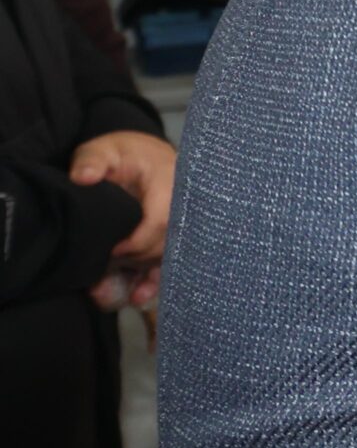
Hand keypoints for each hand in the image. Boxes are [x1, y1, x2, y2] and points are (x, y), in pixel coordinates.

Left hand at [70, 130, 176, 307]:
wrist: (146, 154)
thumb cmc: (125, 153)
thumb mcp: (105, 149)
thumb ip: (93, 160)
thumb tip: (82, 177)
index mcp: (170, 185)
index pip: (159, 221)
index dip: (135, 242)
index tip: (110, 252)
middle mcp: (182, 208)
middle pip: (165, 245)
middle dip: (136, 262)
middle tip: (107, 266)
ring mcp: (182, 224)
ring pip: (168, 258)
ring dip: (144, 278)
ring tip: (123, 292)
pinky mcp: (175, 237)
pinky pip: (170, 261)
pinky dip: (154, 281)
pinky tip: (138, 298)